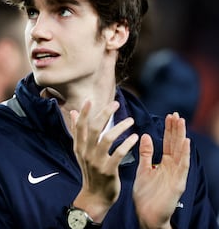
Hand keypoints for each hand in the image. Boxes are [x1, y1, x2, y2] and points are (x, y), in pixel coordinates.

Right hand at [70, 100, 138, 221]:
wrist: (95, 197)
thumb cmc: (90, 171)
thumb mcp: (80, 152)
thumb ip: (77, 132)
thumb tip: (72, 112)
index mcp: (79, 147)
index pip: (80, 126)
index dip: (83, 112)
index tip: (89, 100)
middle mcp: (86, 152)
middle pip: (94, 128)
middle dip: (104, 114)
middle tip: (115, 104)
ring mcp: (96, 161)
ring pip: (107, 138)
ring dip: (119, 127)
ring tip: (130, 120)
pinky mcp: (108, 170)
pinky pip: (118, 153)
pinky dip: (127, 143)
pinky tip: (135, 137)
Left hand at [133, 112, 189, 228]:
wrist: (146, 215)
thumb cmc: (145, 194)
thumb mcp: (143, 169)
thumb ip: (146, 153)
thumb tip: (147, 135)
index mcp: (163, 163)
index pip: (168, 143)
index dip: (169, 129)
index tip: (169, 115)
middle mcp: (171, 167)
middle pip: (175, 144)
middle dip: (175, 129)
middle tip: (176, 114)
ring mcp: (176, 175)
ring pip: (181, 152)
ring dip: (181, 137)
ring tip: (181, 122)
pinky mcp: (178, 184)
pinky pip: (182, 167)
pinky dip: (185, 154)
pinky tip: (186, 142)